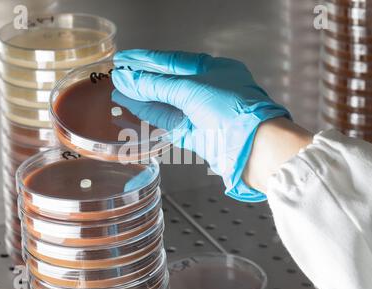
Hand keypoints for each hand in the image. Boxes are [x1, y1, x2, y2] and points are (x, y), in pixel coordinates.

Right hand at [112, 49, 290, 201]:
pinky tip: (134, 107)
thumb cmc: (231, 110)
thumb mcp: (191, 89)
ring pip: (167, 102)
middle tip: (119, 76)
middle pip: (169, 82)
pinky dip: (151, 114)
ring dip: (143, 97)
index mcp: (214, 70)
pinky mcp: (197, 133)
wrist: (252, 146)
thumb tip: (128, 80)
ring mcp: (202, 113)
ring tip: (119, 91)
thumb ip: (157, 85)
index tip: (127, 59)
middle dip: (143, 79)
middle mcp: (208, 89)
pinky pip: (169, 121)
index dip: (148, 59)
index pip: (174, 61)